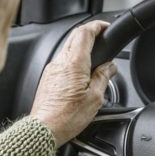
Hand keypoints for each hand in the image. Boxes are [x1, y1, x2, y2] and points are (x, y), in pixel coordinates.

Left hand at [30, 21, 116, 146]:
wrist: (44, 129)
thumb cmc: (66, 117)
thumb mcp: (95, 98)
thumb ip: (104, 77)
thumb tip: (110, 67)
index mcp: (74, 63)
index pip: (84, 32)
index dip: (96, 26)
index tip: (105, 27)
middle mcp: (60, 62)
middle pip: (75, 36)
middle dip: (89, 33)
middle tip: (102, 38)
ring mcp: (51, 69)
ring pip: (68, 49)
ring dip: (81, 48)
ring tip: (94, 59)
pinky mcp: (48, 78)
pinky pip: (62, 62)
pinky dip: (73, 61)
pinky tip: (81, 73)